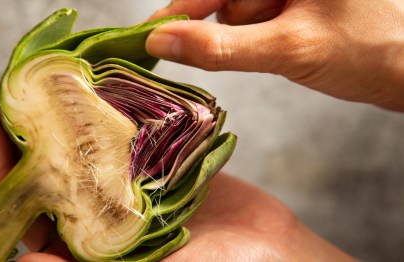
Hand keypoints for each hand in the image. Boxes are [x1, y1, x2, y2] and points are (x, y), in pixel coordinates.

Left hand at [0, 81, 355, 260]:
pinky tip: (99, 83)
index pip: (29, 203)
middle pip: (50, 166)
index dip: (4, 162)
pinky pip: (127, 134)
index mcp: (88, 241)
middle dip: (25, 126)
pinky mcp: (156, 164)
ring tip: (48, 74)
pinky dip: (111, 110)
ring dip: (62, 112)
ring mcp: (128, 185)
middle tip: (7, 84)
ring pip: (84, 145)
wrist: (273, 250)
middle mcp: (101, 211)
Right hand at [146, 0, 403, 110]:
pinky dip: (260, 42)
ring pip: (240, 15)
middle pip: (226, 0)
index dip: (179, 9)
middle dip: (234, 29)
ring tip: (294, 47)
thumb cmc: (368, 51)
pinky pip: (256, 24)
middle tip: (268, 46)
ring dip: (252, 39)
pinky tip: (291, 47)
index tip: (148, 34)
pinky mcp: (293, 6)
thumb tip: (163, 42)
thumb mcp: (288, 49)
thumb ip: (220, 47)